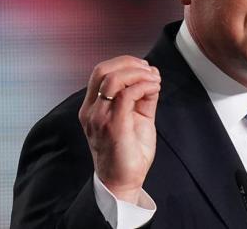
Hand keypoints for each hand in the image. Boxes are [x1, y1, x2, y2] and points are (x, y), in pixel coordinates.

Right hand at [78, 55, 160, 203]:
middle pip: (102, 70)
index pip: (100, 72)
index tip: (144, 67)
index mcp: (93, 107)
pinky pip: (126, 96)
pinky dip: (143, 86)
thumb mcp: (137, 118)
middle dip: (130, 63)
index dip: (123, 63)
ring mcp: (100, 118)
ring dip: (139, 74)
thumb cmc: (128, 153)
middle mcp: (92, 111)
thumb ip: (142, 97)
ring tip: (154, 79)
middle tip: (150, 71)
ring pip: (114, 80)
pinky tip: (155, 88)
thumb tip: (152, 76)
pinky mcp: (113, 126)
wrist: (123, 182)